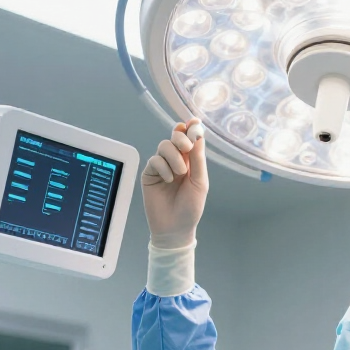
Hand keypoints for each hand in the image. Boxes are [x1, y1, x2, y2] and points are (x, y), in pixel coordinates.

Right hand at [141, 119, 206, 248]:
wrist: (175, 228)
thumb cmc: (190, 208)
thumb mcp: (200, 182)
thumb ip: (198, 159)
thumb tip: (199, 135)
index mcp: (190, 162)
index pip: (189, 139)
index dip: (191, 128)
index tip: (194, 122)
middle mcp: (176, 161)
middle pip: (175, 137)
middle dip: (181, 138)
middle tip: (186, 148)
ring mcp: (162, 167)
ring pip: (164, 146)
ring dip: (173, 156)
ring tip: (179, 173)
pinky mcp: (149, 174)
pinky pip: (154, 160)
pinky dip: (163, 167)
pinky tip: (168, 180)